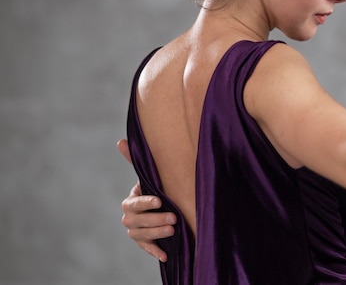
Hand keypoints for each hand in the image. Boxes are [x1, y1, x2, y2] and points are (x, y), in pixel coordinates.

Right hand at [118, 139, 175, 261]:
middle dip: (155, 220)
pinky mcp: (145, 243)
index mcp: (131, 201)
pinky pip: (147, 249)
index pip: (134, 204)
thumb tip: (120, 141)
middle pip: (137, 222)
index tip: (160, 200)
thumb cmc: (157, 188)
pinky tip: (166, 254)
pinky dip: (155, 252)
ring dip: (156, 234)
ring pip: (141, 235)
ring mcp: (136, 232)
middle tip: (174, 217)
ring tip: (174, 230)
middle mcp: (130, 218)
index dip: (146, 203)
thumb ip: (135, 160)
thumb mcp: (150, 176)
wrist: (165, 206)